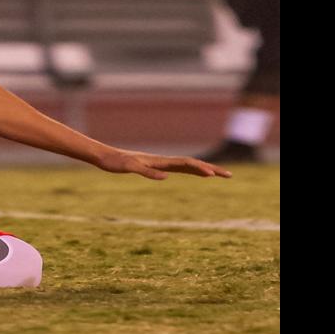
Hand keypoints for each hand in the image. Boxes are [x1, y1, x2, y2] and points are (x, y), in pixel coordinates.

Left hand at [95, 148, 231, 179]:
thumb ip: (147, 172)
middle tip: (229, 176)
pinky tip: (198, 174)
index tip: (213, 175)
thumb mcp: (130, 167)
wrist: (105, 156)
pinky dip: (192, 171)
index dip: (200, 169)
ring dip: (204, 169)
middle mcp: (164, 161)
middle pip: (193, 164)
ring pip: (188, 166)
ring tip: (219, 174)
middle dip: (211, 169)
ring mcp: (161, 164)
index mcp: (160, 161)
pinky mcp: (156, 167)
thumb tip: (166, 177)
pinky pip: (179, 169)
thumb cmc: (116, 161)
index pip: (186, 164)